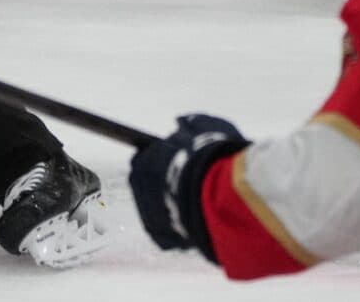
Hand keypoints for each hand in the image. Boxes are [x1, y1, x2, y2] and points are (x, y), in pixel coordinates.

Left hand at [127, 112, 246, 261]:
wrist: (220, 198)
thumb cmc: (212, 160)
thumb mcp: (207, 128)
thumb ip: (192, 124)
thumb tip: (182, 122)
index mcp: (144, 160)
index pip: (144, 159)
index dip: (160, 160)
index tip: (173, 161)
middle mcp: (140, 187)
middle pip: (146, 184)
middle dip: (163, 183)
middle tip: (186, 184)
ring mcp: (148, 214)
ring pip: (157, 208)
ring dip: (171, 205)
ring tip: (195, 203)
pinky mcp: (161, 237)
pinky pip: (166, 231)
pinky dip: (178, 227)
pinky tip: (196, 220)